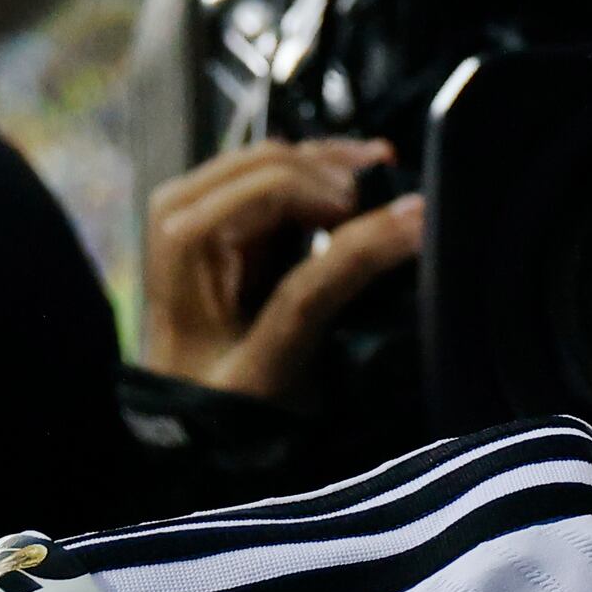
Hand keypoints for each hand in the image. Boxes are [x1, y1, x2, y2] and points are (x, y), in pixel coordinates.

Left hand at [143, 136, 424, 397]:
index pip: (277, 204)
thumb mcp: (278, 361)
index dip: (353, 210)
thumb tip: (409, 220)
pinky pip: (264, 177)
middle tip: (392, 206)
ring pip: (268, 160)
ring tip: (383, 179)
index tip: (415, 217)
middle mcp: (175, 219)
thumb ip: (332, 284)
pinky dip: (312, 174)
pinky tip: (354, 181)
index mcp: (182, 252)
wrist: (181, 431)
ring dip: (328, 167)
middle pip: (268, 165)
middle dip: (336, 176)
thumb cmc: (223, 407)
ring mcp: (188, 215)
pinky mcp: (209, 222)